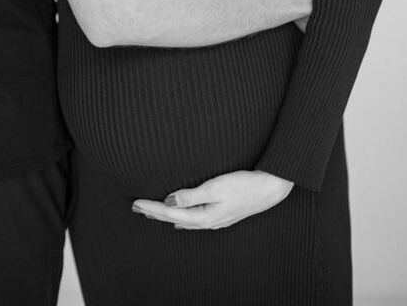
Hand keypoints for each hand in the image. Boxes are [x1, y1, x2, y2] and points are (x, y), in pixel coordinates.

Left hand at [132, 170, 293, 229]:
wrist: (270, 188)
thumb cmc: (244, 185)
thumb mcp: (215, 187)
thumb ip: (191, 195)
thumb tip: (169, 201)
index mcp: (204, 217)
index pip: (171, 212)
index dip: (152, 208)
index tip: (136, 203)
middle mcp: (208, 222)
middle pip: (175, 218)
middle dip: (155, 213)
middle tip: (136, 208)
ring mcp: (216, 219)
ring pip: (185, 220)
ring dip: (167, 215)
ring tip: (152, 213)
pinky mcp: (222, 214)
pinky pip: (195, 219)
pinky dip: (182, 216)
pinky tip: (180, 219)